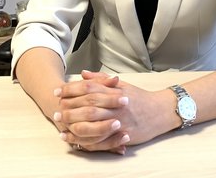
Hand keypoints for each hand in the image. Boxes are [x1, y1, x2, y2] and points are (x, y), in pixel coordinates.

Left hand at [58, 70, 177, 150]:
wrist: (160, 112)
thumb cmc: (140, 98)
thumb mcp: (122, 85)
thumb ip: (101, 79)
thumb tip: (83, 74)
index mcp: (114, 92)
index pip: (88, 88)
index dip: (71, 89)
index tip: (58, 91)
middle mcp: (115, 106)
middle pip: (87, 106)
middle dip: (69, 107)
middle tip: (55, 108)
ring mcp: (118, 122)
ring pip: (92, 124)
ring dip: (73, 124)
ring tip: (60, 123)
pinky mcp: (121, 136)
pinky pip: (99, 141)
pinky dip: (85, 141)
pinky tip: (73, 140)